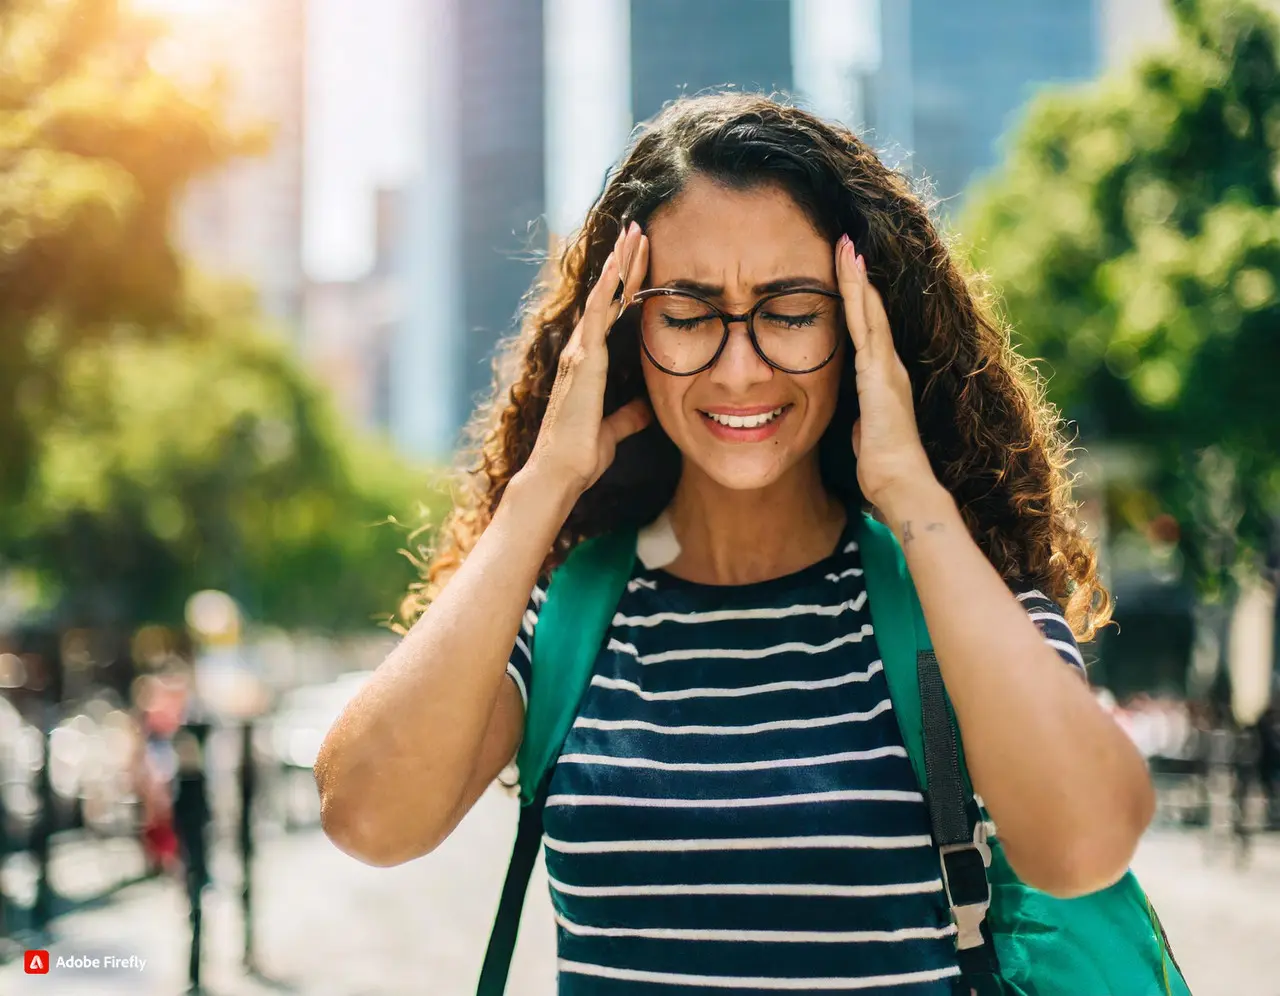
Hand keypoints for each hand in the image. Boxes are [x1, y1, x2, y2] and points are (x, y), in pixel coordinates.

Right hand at [524, 222, 651, 499]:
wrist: (561, 472)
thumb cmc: (581, 455)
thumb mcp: (614, 430)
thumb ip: (629, 416)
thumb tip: (647, 409)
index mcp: (588, 365)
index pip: (611, 314)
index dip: (626, 286)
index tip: (642, 260)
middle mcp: (581, 352)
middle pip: (606, 296)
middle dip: (624, 263)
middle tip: (640, 231)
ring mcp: (580, 352)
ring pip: (602, 296)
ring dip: (620, 263)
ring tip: (635, 233)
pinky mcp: (583, 359)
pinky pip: (597, 314)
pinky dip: (609, 287)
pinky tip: (620, 263)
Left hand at [836, 234, 938, 513]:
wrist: (901, 485)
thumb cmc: (884, 470)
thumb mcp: (866, 437)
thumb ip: (862, 422)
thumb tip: (857, 425)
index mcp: (883, 380)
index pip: (866, 331)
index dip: (857, 301)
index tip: (844, 273)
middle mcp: (889, 367)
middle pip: (870, 312)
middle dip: (856, 277)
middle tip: (845, 242)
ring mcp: (887, 367)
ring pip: (869, 311)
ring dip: (856, 277)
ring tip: (845, 244)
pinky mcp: (881, 373)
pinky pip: (868, 326)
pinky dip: (859, 297)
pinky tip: (853, 272)